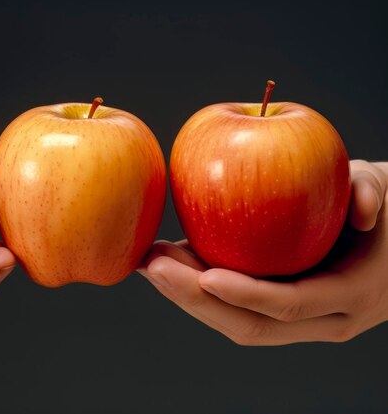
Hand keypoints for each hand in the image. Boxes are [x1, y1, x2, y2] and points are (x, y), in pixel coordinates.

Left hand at [139, 160, 387, 344]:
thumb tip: (360, 208)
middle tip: (152, 266)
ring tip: (150, 264)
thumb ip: (369, 190)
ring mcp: (297, 322)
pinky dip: (199, 290)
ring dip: (188, 298)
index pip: (290, 303)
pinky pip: (234, 308)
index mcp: (349, 296)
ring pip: (235, 323)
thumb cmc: (383, 210)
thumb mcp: (380, 188)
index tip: (205, 275)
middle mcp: (323, 321)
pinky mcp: (275, 311)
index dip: (247, 294)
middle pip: (250, 327)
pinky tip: (170, 263)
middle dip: (194, 300)